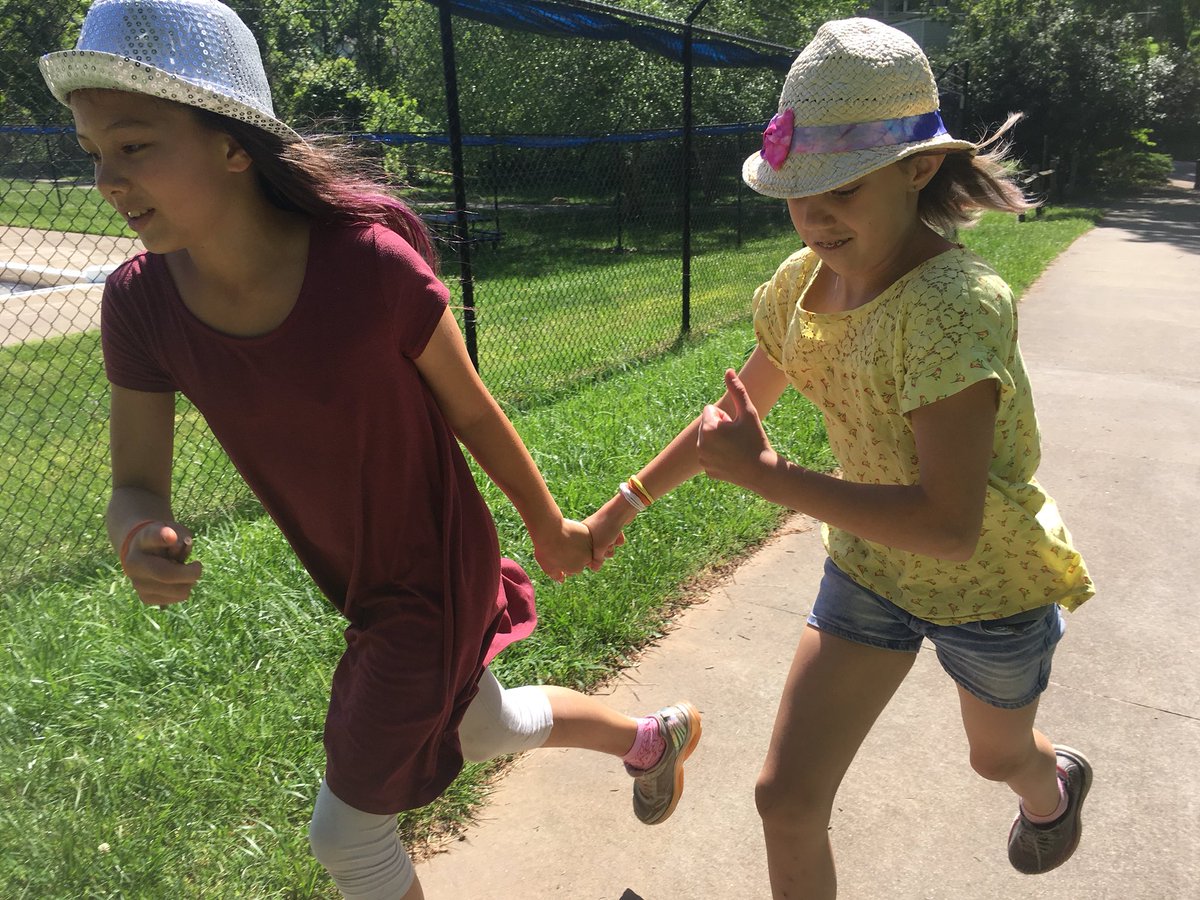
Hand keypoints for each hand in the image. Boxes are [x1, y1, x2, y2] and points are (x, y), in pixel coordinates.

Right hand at [122, 522, 202, 605]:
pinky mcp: (145, 597)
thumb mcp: (173, 530)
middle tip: (196, 565)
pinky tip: (176, 581)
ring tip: (181, 571)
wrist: (142, 553)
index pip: (151, 537)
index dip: (161, 536)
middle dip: (192, 572)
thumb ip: (180, 535)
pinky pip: (177, 598)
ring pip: (178, 591)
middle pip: (168, 574)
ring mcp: (137, 583)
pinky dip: (183, 590)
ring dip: (188, 581)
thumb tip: (182, 544)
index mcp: (142, 540)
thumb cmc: (164, 540)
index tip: (171, 535)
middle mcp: (135, 564)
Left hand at [533, 517, 593, 582]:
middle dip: (575, 554)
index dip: (567, 560)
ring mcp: (588, 547)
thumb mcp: (548, 567)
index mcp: (576, 569)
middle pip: (583, 559)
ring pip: (586, 548)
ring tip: (567, 539)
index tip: (560, 553)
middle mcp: (585, 560)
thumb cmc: (545, 550)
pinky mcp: (589, 535)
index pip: (575, 568)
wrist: (549, 530)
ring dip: (580, 545)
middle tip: (563, 546)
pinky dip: (582, 536)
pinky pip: (588, 537)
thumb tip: (562, 580)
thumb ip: (557, 575)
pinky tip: (571, 533)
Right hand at [582, 503, 628, 570]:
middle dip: (605, 551)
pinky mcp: (611, 526)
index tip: (597, 556)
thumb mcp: (600, 548)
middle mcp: (590, 530)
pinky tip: (619, 534)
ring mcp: (601, 528)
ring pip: (607, 545)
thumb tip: (594, 569)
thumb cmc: (606, 528)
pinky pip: (614, 538)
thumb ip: (596, 560)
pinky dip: (618, 539)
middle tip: (607, 547)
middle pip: (598, 550)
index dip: (593, 556)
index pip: (586, 552)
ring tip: (613, 540)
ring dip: (612, 545)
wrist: (620, 510)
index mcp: (583, 534)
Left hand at [697, 369, 777, 489]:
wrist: (762, 471)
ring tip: (735, 448)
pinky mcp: (707, 470)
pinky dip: (719, 455)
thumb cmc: (756, 439)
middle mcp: (700, 444)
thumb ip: (737, 390)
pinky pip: (709, 454)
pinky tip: (732, 460)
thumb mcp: (748, 412)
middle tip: (737, 437)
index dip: (725, 416)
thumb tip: (728, 370)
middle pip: (707, 424)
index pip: (710, 410)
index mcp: (708, 428)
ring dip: (719, 440)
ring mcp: (702, 459)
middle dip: (720, 427)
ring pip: (708, 439)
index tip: (735, 426)